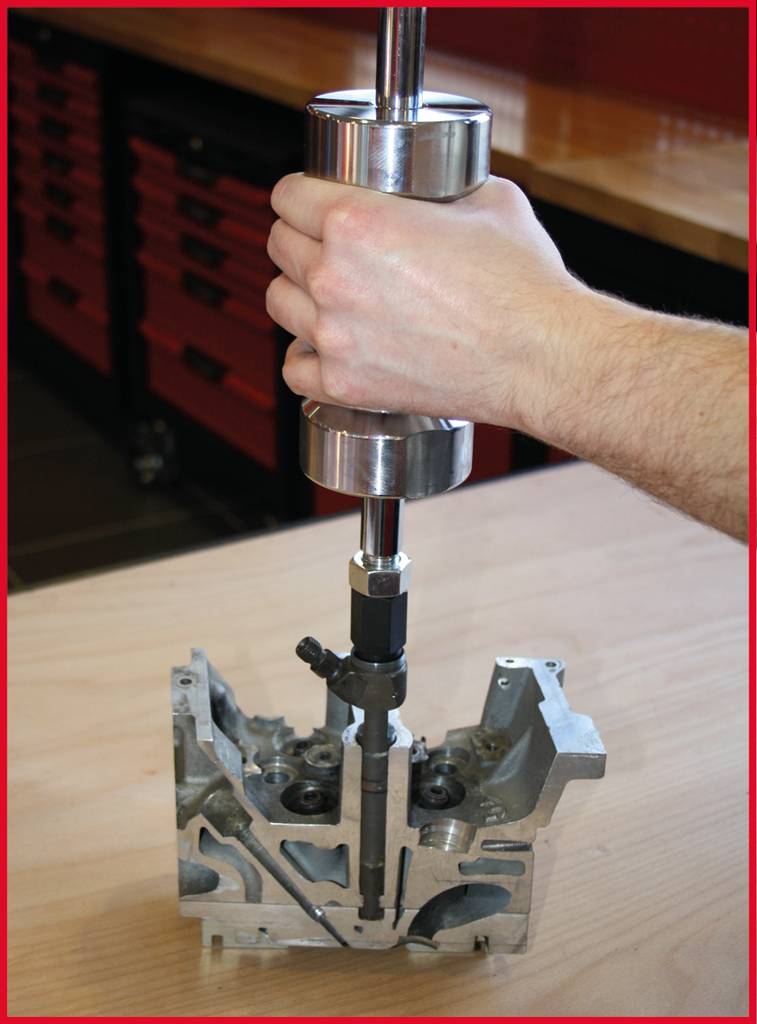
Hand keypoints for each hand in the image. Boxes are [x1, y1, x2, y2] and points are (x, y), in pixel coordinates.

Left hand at [265, 173, 587, 430]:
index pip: (287, 195)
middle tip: (324, 245)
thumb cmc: (522, 284)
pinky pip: (294, 368)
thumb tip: (433, 184)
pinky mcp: (346, 384)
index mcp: (356, 220)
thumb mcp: (486, 199)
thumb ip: (441, 186)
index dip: (300, 194)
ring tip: (325, 295)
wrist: (539, 357)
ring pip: (279, 302)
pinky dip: (305, 357)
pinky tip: (325, 347)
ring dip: (298, 293)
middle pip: (278, 246)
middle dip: (299, 238)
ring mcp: (335, 336)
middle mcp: (334, 277)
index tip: (311, 202)